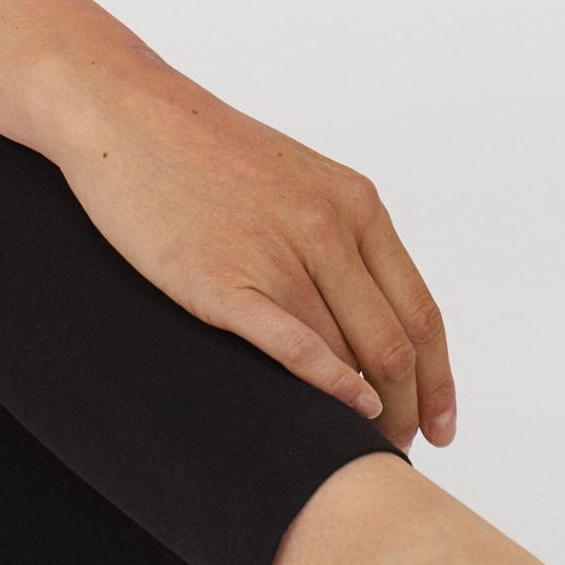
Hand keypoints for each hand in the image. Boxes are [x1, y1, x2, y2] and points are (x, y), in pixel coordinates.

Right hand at [46, 53, 457, 452]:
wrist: (125, 116)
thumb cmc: (203, 148)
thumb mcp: (296, 177)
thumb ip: (340, 237)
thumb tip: (373, 317)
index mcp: (353, 202)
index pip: (421, 312)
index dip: (437, 381)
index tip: (439, 425)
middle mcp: (325, 227)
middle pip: (393, 346)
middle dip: (405, 410)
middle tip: (396, 449)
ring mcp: (275, 254)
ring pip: (348, 356)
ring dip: (362, 412)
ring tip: (357, 445)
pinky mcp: (221, 281)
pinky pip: (295, 348)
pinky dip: (330, 388)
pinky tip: (343, 411)